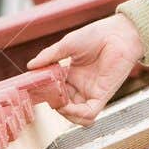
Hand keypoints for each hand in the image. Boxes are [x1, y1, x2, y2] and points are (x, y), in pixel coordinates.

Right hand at [26, 13, 146, 125]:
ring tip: (57, 102)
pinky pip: (88, 114)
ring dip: (64, 113)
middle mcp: (81, 86)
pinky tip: (67, 107)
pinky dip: (77, 115)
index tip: (36, 89)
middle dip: (54, 103)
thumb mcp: (67, 45)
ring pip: (75, 115)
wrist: (118, 33)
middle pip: (63, 105)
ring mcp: (91, 92)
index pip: (55, 91)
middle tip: (46, 95)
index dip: (46, 93)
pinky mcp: (102, 96)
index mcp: (72, 75)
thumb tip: (30, 66)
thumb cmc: (96, 35)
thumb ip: (49, 56)